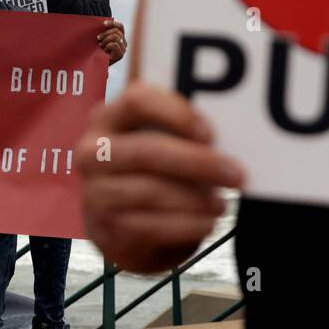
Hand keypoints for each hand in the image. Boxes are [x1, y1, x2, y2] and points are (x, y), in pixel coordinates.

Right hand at [75, 82, 244, 273]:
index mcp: (108, 116)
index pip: (138, 100)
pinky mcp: (104, 227)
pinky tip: (207, 223)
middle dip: (198, 163)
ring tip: (222, 204)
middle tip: (236, 174)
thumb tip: (230, 139)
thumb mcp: (156, 141)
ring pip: (150, 192)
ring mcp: (94, 191)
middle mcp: (93, 151)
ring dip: (195, 200)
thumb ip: (181, 133)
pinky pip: (149, 226)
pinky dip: (185, 226)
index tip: (211, 133)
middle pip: (147, 151)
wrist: (118, 223)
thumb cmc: (148, 171)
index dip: (177, 114)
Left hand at [97, 18, 126, 64]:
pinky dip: (107, 46)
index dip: (113, 23)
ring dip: (105, 40)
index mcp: (121, 37)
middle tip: (98, 38)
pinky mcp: (121, 55)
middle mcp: (124, 42)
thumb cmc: (98, 51)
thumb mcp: (102, 38)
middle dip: (105, 33)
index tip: (103, 23)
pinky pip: (115, 44)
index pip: (120, 26)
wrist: (97, 64)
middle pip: (117, 31)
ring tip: (100, 45)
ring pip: (116, 37)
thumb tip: (109, 20)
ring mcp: (123, 49)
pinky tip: (104, 50)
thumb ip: (106, 30)